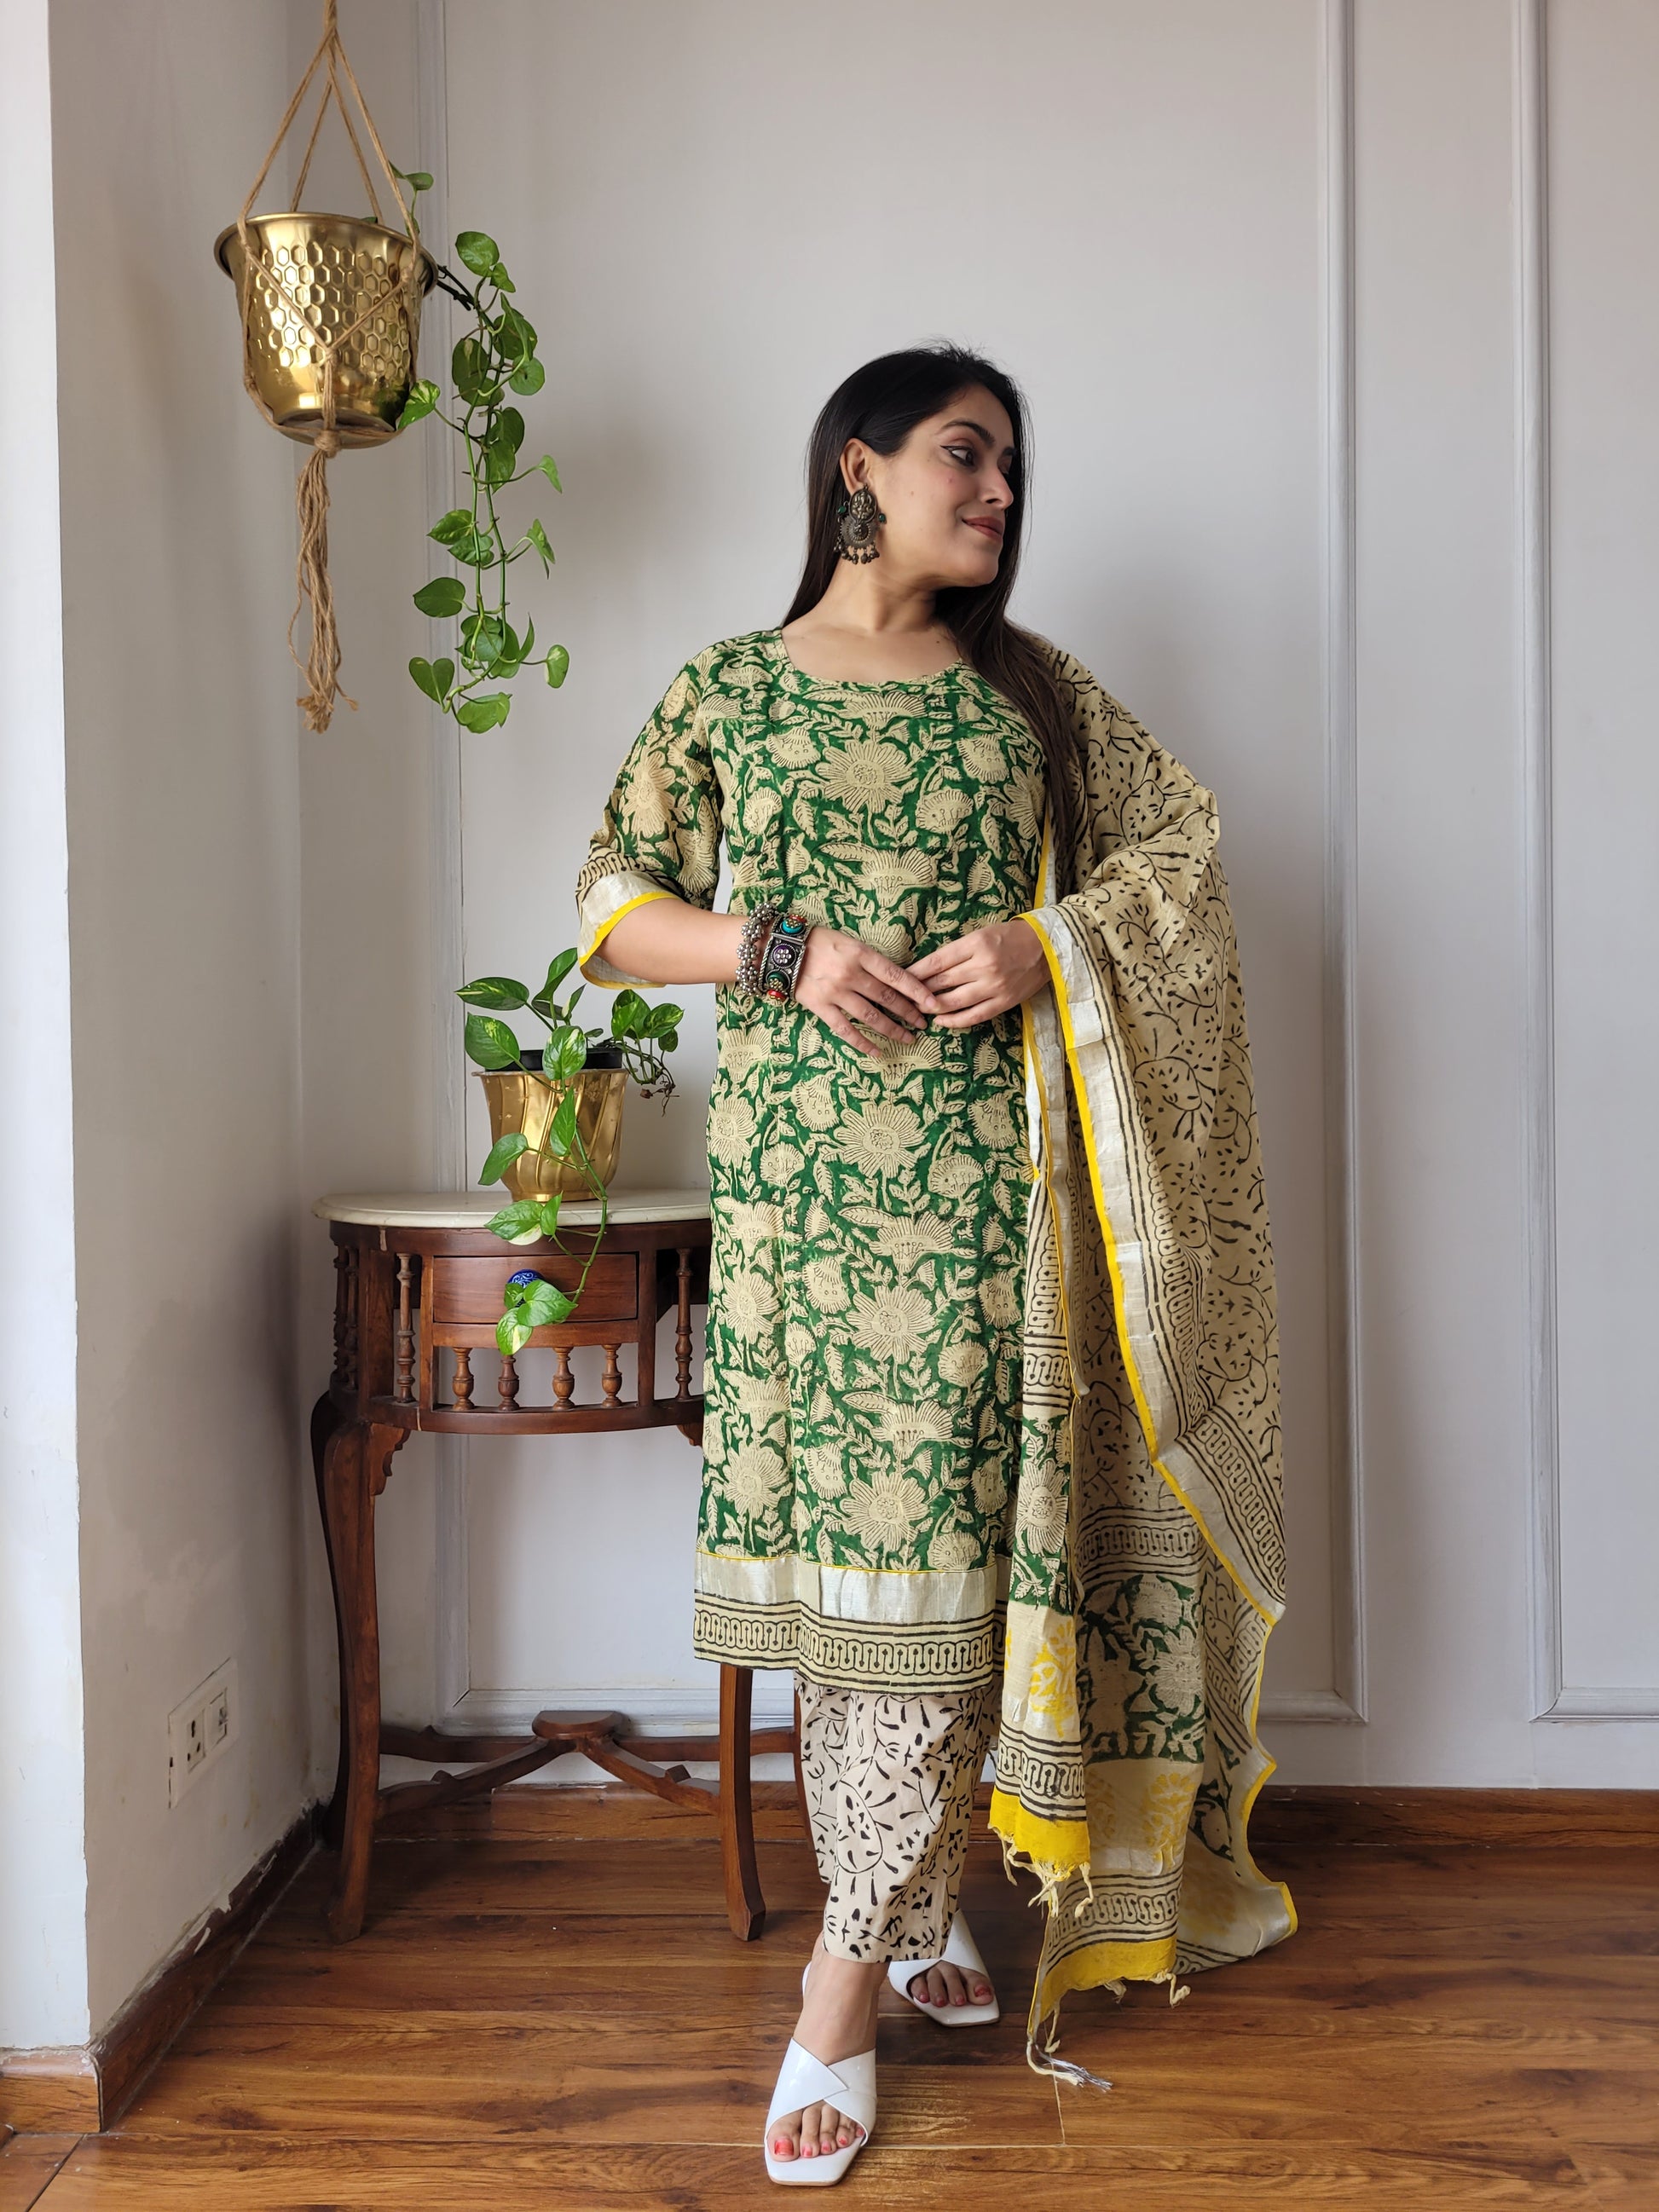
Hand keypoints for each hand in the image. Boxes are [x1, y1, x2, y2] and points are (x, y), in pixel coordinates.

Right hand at [791, 925, 943, 1059]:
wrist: (781, 949)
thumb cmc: (818, 942)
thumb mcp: (848, 942)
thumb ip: (869, 960)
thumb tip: (894, 979)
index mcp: (861, 954)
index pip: (896, 975)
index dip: (916, 990)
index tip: (932, 1002)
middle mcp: (851, 974)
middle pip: (887, 998)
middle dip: (909, 1013)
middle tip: (923, 1023)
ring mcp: (835, 993)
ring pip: (871, 1016)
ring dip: (892, 1030)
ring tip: (908, 1038)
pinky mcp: (820, 1007)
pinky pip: (845, 1030)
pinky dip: (862, 1043)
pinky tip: (877, 1052)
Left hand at [907, 918, 1047, 1027]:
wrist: (1048, 947)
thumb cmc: (1012, 937)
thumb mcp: (982, 934)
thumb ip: (958, 951)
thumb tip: (930, 967)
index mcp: (976, 944)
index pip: (937, 961)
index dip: (916, 972)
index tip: (901, 978)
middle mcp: (983, 966)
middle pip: (941, 982)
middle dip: (919, 990)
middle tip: (903, 996)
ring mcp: (993, 987)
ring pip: (953, 1002)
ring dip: (932, 1007)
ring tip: (919, 1009)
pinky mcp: (1003, 1002)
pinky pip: (974, 1016)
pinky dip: (955, 1021)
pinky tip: (941, 1021)